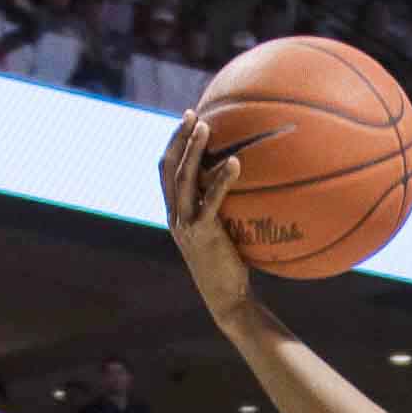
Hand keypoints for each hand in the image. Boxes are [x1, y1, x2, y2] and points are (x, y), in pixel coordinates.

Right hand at [162, 117, 254, 317]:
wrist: (227, 299)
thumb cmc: (231, 267)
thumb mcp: (223, 232)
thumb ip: (223, 208)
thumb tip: (245, 181)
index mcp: (176, 213)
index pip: (166, 170)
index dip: (174, 143)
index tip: (189, 119)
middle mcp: (175, 216)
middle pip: (167, 167)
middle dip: (178, 137)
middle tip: (192, 114)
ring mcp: (185, 225)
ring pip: (182, 178)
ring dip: (193, 150)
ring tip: (207, 127)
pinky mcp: (202, 234)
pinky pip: (209, 200)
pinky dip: (221, 179)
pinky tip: (235, 163)